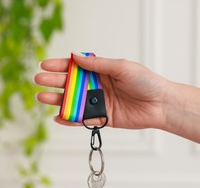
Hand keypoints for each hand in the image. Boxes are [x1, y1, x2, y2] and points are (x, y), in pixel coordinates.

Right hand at [34, 53, 168, 129]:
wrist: (160, 104)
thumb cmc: (145, 82)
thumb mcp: (121, 67)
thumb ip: (98, 65)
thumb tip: (76, 57)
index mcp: (102, 71)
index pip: (77, 67)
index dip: (60, 66)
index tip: (44, 65)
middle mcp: (98, 86)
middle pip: (71, 84)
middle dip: (54, 82)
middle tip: (39, 81)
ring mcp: (100, 102)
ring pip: (75, 102)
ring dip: (58, 100)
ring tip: (43, 98)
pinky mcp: (104, 118)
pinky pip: (84, 118)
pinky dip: (71, 119)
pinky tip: (59, 116)